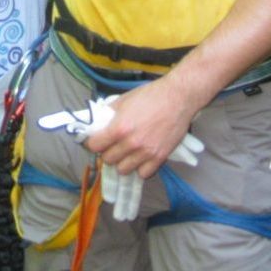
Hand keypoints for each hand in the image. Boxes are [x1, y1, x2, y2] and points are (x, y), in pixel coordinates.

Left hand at [39, 95, 203, 218]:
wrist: (178, 98)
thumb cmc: (151, 95)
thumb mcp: (124, 100)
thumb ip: (109, 113)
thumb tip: (97, 123)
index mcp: (119, 128)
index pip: (94, 146)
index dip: (93, 143)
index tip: (96, 141)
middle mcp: (131, 143)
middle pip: (108, 160)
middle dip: (107, 152)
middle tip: (113, 145)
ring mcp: (146, 153)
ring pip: (123, 170)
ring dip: (122, 162)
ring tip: (127, 153)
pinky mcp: (160, 158)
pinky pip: (143, 174)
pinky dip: (140, 168)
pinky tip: (141, 158)